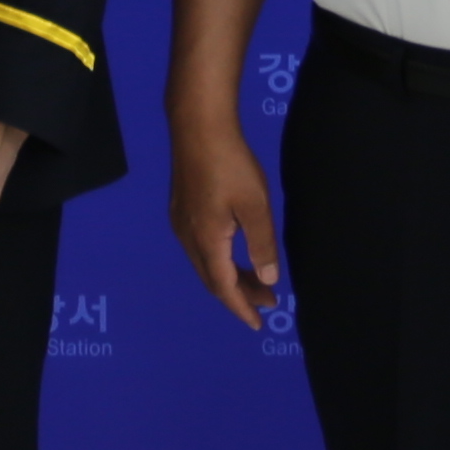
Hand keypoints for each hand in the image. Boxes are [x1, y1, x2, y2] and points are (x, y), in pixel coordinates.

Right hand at [173, 125, 285, 327]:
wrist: (197, 125)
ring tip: (256, 281)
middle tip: (268, 301)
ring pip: (205, 264)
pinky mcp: (180, 208)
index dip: (242, 307)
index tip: (259, 323)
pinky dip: (219, 260)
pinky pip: (199, 249)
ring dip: (230, 277)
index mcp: (207, 241)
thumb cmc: (230, 164)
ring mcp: (180, 222)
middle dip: (239, 295)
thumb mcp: (255, 206)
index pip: (224, 287)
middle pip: (212, 279)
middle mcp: (188, 237)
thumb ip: (262, 245)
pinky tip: (233, 253)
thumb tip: (268, 279)